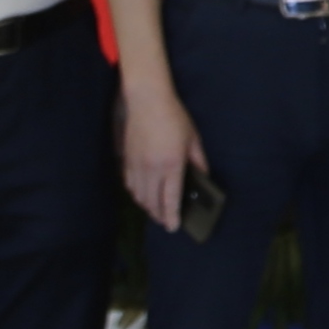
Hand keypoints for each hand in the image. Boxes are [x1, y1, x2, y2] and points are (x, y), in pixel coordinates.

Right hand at [121, 89, 206, 229]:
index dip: (172, 216)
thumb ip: (199, 162)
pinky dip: (137, 195)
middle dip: (159, 216)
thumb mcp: (193, 140)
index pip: (171, 199)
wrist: (147, 101)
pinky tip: (143, 196)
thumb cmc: (174, 118)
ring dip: (147, 207)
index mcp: (171, 164)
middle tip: (166, 222)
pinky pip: (129, 185)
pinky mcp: (126, 160)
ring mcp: (136, 165)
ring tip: (156, 212)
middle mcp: (152, 169)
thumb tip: (202, 179)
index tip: (173, 227)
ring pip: (139, 196)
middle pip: (153, 202)